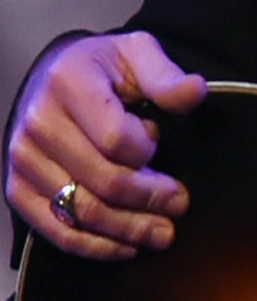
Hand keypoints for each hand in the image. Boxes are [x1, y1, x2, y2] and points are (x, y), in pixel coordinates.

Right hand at [5, 32, 206, 260]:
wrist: (54, 75)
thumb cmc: (103, 66)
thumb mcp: (137, 53)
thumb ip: (165, 75)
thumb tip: (194, 92)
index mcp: (69, 85)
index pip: (115, 138)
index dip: (147, 149)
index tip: (162, 142)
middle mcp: (38, 125)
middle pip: (100, 180)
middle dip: (148, 199)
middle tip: (180, 205)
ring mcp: (23, 161)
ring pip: (80, 211)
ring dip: (126, 229)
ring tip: (162, 233)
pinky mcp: (18, 189)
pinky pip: (55, 229)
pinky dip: (93, 245)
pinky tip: (125, 247)